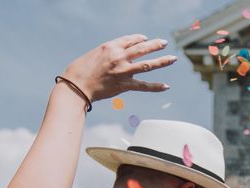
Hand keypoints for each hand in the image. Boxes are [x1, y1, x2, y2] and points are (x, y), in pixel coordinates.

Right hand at [62, 34, 176, 101]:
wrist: (77, 84)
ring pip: (147, 64)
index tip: (146, 39)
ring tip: (173, 58)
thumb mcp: (96, 54)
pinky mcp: (125, 85)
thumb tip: (120, 54)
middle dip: (155, 45)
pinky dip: (156, 86)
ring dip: (162, 61)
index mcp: (111, 46)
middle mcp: (119, 56)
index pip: (130, 40)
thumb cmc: (82, 69)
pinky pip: (144, 86)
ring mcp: (123, 71)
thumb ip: (110, 53)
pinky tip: (166, 86)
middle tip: (164, 43)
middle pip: (142, 48)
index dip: (140, 39)